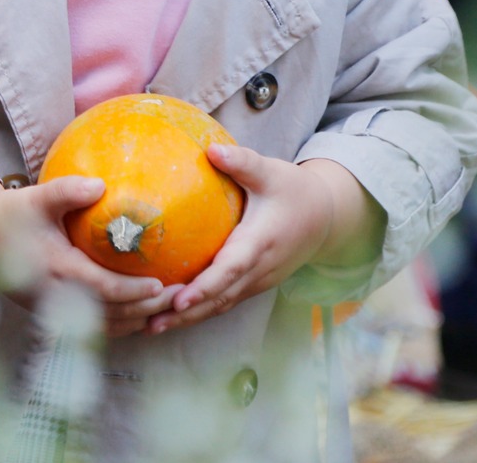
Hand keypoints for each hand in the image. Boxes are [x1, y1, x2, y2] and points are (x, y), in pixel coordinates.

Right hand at [0, 176, 173, 334]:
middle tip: (179, 296)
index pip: (103, 289)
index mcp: (57, 269)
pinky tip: (140, 313)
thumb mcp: (37, 197)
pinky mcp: (53, 313)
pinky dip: (120, 325)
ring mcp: (54, 309)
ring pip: (104, 326)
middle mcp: (57, 296)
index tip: (161, 285)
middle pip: (112, 314)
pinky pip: (93, 327)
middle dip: (147, 309)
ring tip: (167, 307)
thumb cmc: (12, 216)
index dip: (134, 291)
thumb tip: (101, 186)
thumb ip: (67, 190)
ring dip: (137, 320)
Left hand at [147, 147, 361, 333]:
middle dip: (185, 313)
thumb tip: (211, 150)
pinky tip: (171, 314)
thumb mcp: (271, 172)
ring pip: (220, 306)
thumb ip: (242, 163)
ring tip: (151, 327)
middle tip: (150, 324)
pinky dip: (199, 311)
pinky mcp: (253, 284)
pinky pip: (224, 302)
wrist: (326, 218)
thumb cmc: (294, 192)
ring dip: (188, 319)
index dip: (204, 287)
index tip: (178, 300)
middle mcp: (259, 269)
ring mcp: (257, 281)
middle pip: (219, 298)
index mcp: (260, 242)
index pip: (230, 270)